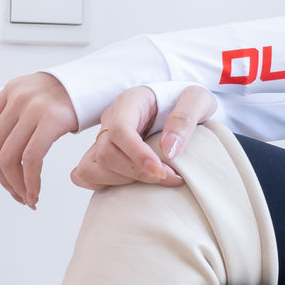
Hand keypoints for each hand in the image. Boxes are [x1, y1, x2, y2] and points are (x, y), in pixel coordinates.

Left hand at [0, 72, 77, 208]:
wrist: (97, 82)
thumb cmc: (68, 96)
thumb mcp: (33, 97)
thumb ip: (13, 118)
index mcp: (7, 93)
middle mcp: (16, 98)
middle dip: (0, 180)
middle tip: (14, 193)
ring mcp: (33, 108)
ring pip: (8, 159)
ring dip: (15, 186)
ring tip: (27, 196)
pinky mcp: (52, 120)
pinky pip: (31, 160)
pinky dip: (30, 182)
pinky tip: (36, 192)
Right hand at [71, 84, 217, 190]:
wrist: (181, 107)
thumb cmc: (186, 101)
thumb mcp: (198, 100)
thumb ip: (185, 118)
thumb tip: (168, 150)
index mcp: (131, 101)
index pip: (120, 129)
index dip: (137, 154)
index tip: (160, 170)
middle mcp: (111, 119)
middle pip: (106, 152)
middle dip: (137, 172)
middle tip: (169, 177)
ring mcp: (104, 138)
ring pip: (92, 166)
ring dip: (122, 181)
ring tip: (153, 179)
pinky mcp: (102, 155)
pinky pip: (86, 174)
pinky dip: (104, 184)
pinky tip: (132, 184)